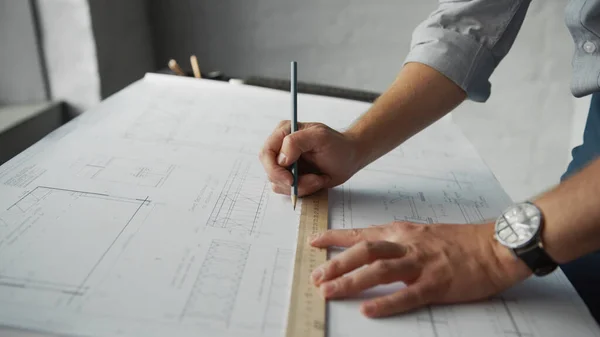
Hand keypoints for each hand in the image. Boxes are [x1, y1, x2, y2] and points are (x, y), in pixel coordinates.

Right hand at [259, 121, 361, 195]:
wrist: (349, 158)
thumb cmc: (338, 145)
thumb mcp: (320, 137)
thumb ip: (296, 141)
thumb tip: (281, 158)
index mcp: (284, 132)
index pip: (266, 153)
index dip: (275, 169)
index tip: (291, 180)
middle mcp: (280, 147)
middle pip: (270, 171)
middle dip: (291, 182)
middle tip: (313, 180)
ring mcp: (284, 164)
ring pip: (278, 184)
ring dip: (301, 186)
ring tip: (318, 178)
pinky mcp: (290, 176)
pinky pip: (287, 190)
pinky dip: (303, 189)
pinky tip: (317, 180)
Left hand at [309, 221, 531, 317]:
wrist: (495, 246)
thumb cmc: (461, 241)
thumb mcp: (424, 233)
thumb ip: (399, 241)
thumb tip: (372, 249)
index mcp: (403, 233)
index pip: (362, 234)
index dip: (336, 238)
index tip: (314, 241)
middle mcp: (407, 245)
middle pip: (365, 251)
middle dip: (337, 263)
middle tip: (316, 276)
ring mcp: (421, 264)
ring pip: (379, 270)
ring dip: (351, 280)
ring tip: (329, 291)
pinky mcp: (437, 284)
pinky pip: (407, 295)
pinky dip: (386, 303)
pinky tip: (368, 311)